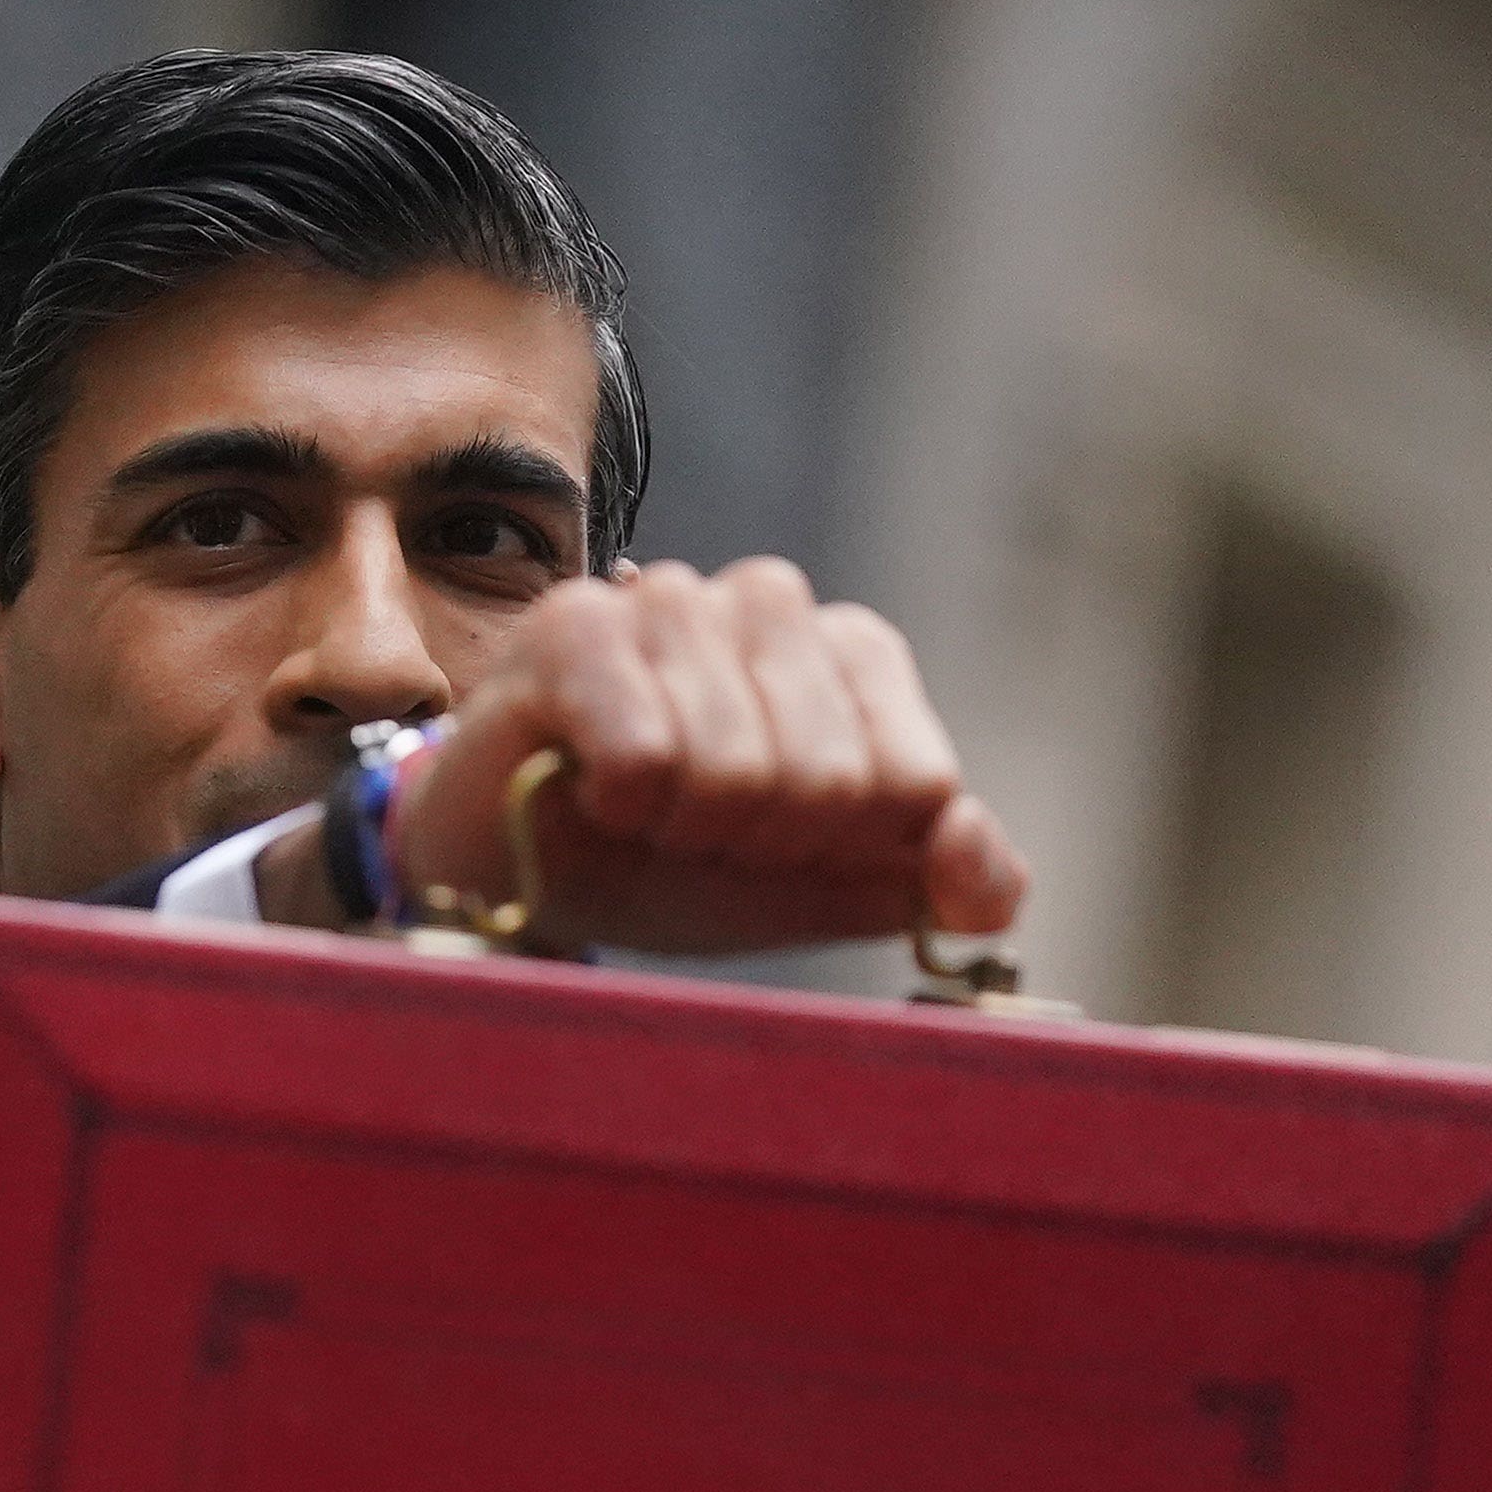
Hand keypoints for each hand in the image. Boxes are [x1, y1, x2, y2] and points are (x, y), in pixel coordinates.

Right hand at [389, 559, 1025, 958]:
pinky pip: (645, 754)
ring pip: (738, 771)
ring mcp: (672, 600)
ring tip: (637, 812)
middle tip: (691, 834)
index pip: (919, 786)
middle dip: (758, 848)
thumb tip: (981, 871)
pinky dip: (618, 807)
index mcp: (851, 657)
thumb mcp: (820, 890)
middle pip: (834, 782)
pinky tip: (585, 788)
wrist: (509, 874)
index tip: (774, 850)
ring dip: (680, 832)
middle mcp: (772, 603)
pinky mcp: (576, 624)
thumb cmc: (669, 868)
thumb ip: (932, 883)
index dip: (840, 855)